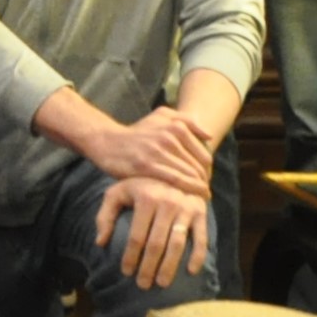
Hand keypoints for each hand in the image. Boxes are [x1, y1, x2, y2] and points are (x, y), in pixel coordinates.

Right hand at [82, 105, 217, 190]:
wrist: (107, 141)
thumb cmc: (136, 132)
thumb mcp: (161, 115)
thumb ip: (187, 120)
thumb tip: (209, 136)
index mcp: (176, 127)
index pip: (204, 156)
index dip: (208, 172)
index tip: (205, 182)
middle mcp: (169, 138)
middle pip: (198, 168)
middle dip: (204, 183)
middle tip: (203, 195)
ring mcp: (158, 152)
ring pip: (188, 175)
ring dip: (197, 190)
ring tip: (198, 200)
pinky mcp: (146, 166)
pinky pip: (174, 180)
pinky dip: (184, 191)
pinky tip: (185, 199)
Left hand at [94, 174, 215, 288]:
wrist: (170, 168)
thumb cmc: (139, 186)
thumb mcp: (117, 193)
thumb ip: (105, 216)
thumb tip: (100, 242)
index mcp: (146, 197)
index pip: (137, 236)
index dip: (131, 257)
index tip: (126, 273)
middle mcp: (168, 202)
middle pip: (157, 243)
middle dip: (148, 267)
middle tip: (143, 284)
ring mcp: (186, 207)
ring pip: (177, 243)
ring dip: (170, 266)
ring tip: (161, 283)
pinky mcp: (200, 211)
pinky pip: (201, 237)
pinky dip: (198, 255)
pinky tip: (191, 271)